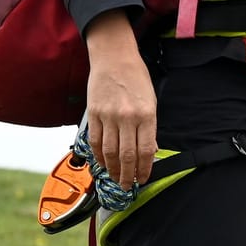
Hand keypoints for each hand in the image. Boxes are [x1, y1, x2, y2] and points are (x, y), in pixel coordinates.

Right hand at [83, 11, 155, 187]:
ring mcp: (109, 116)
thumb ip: (149, 126)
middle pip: (127, 155)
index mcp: (146, 114)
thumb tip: (149, 151)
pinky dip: (99, 157)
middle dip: (128, 175)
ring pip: (109, 152)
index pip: (146, 150)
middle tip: (128, 187)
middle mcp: (127, 117)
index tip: (144, 179)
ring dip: (113, 170)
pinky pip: (95, 142)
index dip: (144, 168)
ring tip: (116, 179)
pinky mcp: (93, 115)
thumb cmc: (136, 78)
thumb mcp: (151, 100)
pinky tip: (102, 164)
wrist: (115, 58)